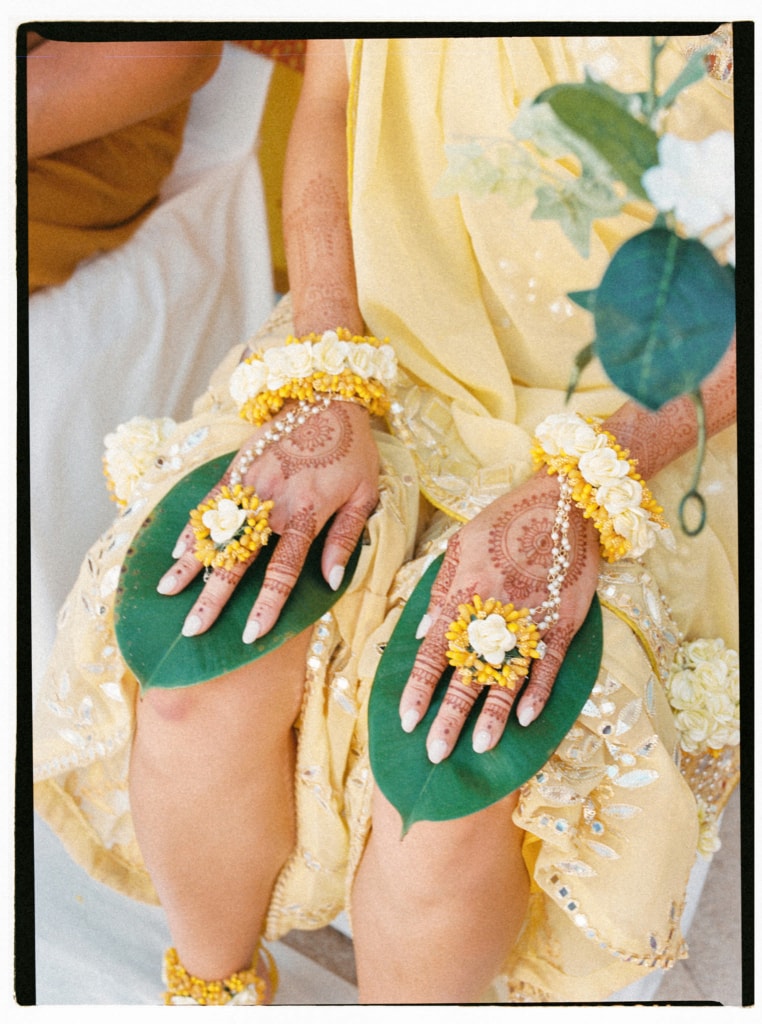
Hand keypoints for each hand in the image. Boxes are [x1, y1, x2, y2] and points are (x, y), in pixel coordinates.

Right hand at [156, 400, 378, 640]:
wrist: (327, 396)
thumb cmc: (353, 451)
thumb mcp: (365, 494)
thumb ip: (345, 537)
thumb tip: (332, 580)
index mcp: (308, 514)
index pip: (283, 569)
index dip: (267, 605)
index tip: (250, 635)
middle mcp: (274, 502)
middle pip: (240, 558)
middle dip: (215, 597)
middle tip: (193, 629)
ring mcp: (251, 483)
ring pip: (217, 530)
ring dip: (192, 564)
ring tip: (167, 592)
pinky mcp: (238, 467)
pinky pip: (211, 500)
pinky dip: (193, 525)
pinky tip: (176, 550)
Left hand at [399, 472, 599, 762]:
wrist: (564, 500)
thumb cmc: (505, 520)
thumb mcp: (460, 544)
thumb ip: (441, 589)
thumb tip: (422, 629)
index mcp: (464, 593)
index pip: (434, 651)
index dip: (420, 689)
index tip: (407, 720)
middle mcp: (494, 611)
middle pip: (467, 673)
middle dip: (449, 716)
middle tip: (435, 754)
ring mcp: (532, 619)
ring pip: (508, 676)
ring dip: (493, 715)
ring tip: (479, 748)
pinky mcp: (564, 621)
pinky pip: (551, 664)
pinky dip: (539, 693)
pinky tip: (525, 721)